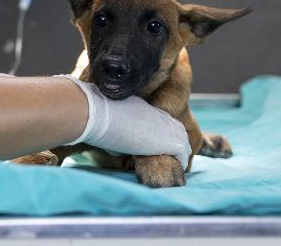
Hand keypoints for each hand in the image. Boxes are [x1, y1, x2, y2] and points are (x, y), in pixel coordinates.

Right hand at [59, 75, 190, 168]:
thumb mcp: (111, 124)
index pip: (162, 123)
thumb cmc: (98, 118)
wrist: (99, 113)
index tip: (158, 146)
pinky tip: (177, 170)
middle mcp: (159, 116)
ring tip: (175, 166)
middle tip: (171, 159)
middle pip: (176, 130)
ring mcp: (167, 128)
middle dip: (175, 144)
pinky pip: (182, 154)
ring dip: (178, 154)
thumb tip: (117, 152)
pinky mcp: (170, 141)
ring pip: (182, 141)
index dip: (162, 136)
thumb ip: (120, 136)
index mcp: (146, 109)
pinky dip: (180, 163)